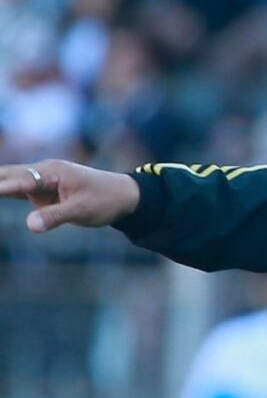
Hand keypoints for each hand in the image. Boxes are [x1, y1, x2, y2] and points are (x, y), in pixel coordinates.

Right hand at [0, 160, 139, 232]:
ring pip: (6, 180)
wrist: (123, 195)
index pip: (14, 181)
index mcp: (51, 172)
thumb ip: (55, 217)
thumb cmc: (104, 200)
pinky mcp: (41, 190)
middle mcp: (42, 171)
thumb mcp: (82, 211)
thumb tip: (30, 226)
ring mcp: (40, 179)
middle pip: (4, 176)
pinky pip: (14, 189)